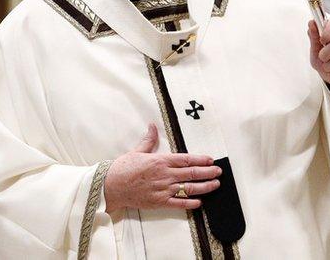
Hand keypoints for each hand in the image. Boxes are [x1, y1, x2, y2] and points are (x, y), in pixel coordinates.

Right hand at [104, 124, 220, 212]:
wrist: (110, 186)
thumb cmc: (122, 168)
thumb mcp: (137, 151)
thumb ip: (149, 140)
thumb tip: (152, 125)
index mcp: (160, 161)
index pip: (186, 159)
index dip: (201, 159)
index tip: (211, 159)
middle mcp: (164, 175)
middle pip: (191, 173)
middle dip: (208, 172)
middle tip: (219, 171)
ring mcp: (163, 189)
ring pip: (188, 188)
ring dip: (204, 187)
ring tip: (215, 184)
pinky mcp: (159, 202)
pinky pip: (178, 203)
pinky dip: (190, 203)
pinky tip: (199, 202)